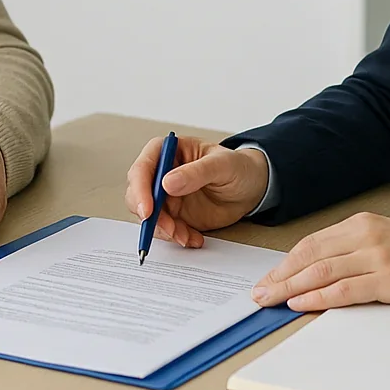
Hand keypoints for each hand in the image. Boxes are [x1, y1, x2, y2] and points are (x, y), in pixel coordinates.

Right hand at [123, 136, 269, 247]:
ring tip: (187, 236)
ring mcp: (166, 196)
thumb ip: (196, 173)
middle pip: (137, 194)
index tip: (148, 210)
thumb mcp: (222, 165)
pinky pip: (165, 230)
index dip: (140, 190)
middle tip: (170, 229)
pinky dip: (177, 237)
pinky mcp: (174, 215)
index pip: (142, 168)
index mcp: (168, 151)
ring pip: (149, 216)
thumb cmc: (238, 168)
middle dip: (150, 216)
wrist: (252, 188)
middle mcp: (162, 173)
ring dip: (164, 230)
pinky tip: (194, 238)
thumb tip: (167, 183)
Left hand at [250, 211, 389, 310]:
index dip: (285, 262)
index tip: (268, 277)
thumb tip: (316, 271)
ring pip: (321, 272)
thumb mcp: (383, 239)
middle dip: (280, 276)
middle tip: (259, 292)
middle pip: (310, 256)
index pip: (311, 243)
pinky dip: (317, 297)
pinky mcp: (388, 279)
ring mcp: (376, 256)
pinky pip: (344, 290)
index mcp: (360, 224)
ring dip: (290, 287)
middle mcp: (364, 236)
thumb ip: (351, 250)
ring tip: (271, 300)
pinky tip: (300, 303)